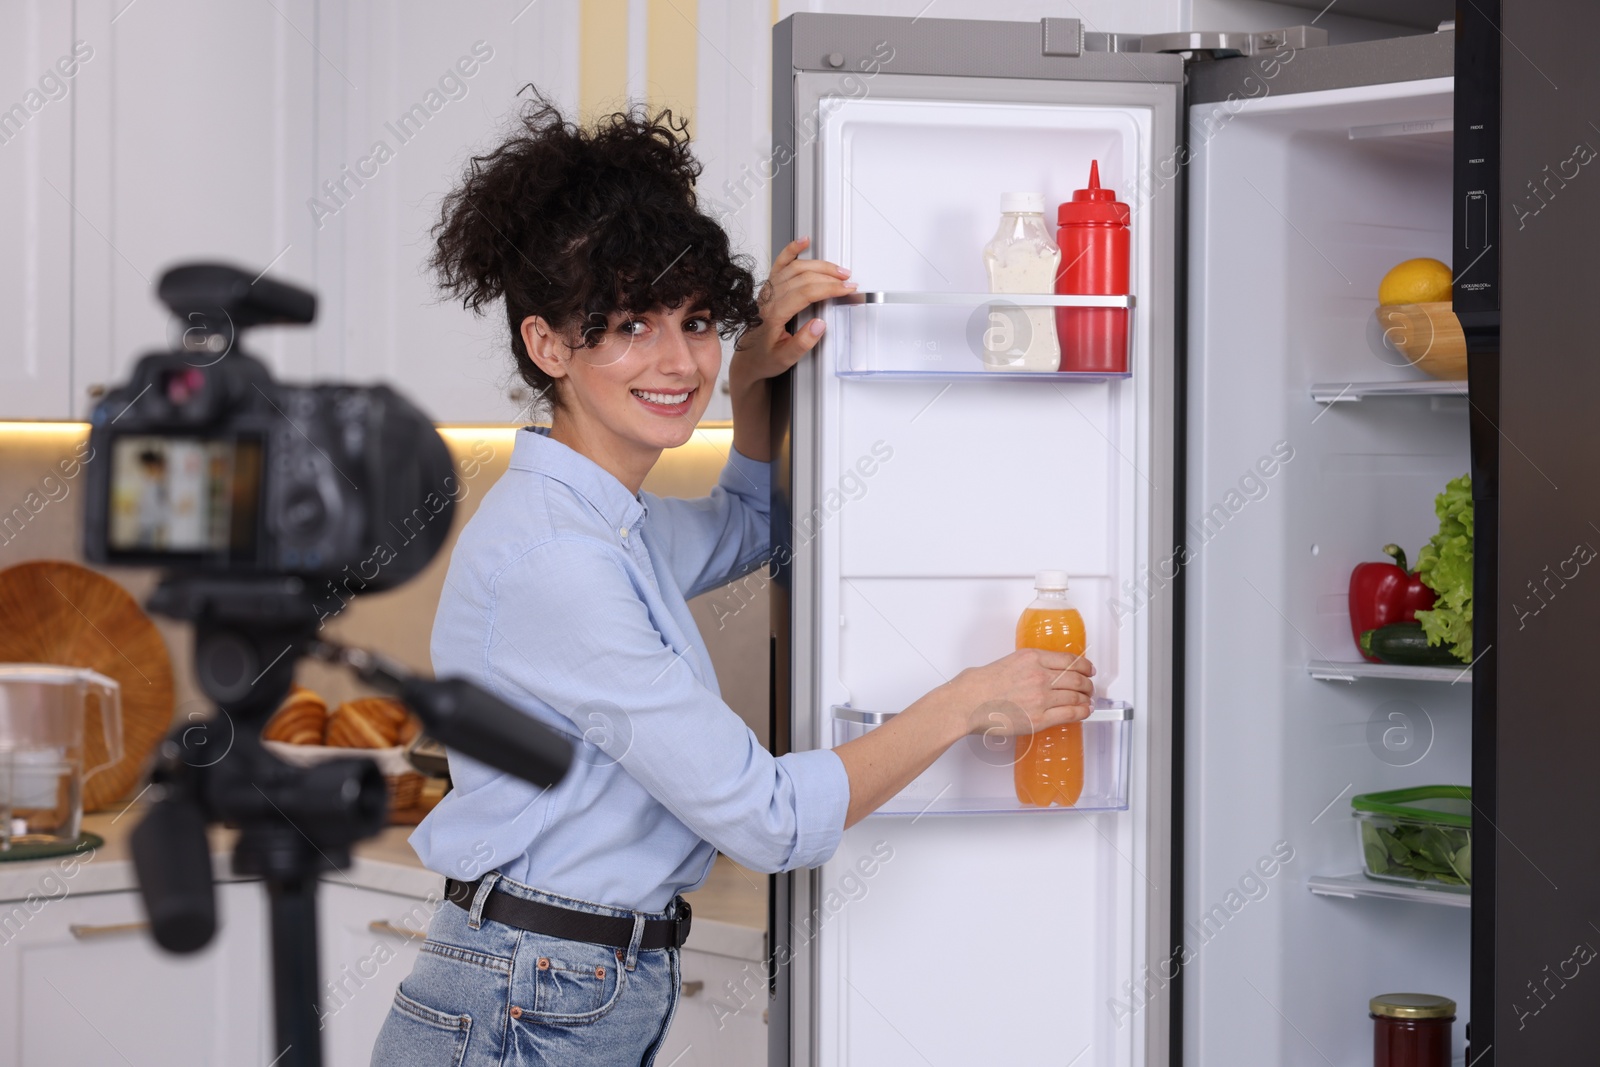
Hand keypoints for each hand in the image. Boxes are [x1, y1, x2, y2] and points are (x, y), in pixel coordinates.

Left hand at [730, 237, 854, 390]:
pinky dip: (792, 250)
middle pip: (803, 277)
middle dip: (830, 276)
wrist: (747, 359)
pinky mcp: (768, 288)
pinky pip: (779, 264)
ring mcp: (768, 291)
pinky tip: (803, 241)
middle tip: (848, 281)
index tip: (846, 289)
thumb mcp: (786, 359)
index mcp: (773, 314)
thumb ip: (803, 343)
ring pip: (795, 268)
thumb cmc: (764, 358)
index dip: (829, 288)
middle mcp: (769, 298)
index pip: (806, 293)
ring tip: (838, 270)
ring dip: (819, 265)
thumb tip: (819, 325)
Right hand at [943, 648, 1095, 737]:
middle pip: (1076, 678)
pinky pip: (1069, 714)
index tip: (1087, 668)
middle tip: (1090, 686)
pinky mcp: (1039, 718)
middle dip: (1087, 683)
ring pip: (1076, 696)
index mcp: (1031, 658)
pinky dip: (1082, 712)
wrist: (967, 703)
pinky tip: (1085, 712)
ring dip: (1086, 698)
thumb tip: (1037, 672)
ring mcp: (1041, 697)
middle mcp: (1039, 675)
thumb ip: (1025, 665)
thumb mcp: (1005, 662)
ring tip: (1088, 700)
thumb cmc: (977, 685)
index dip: (1084, 665)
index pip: (1069, 660)